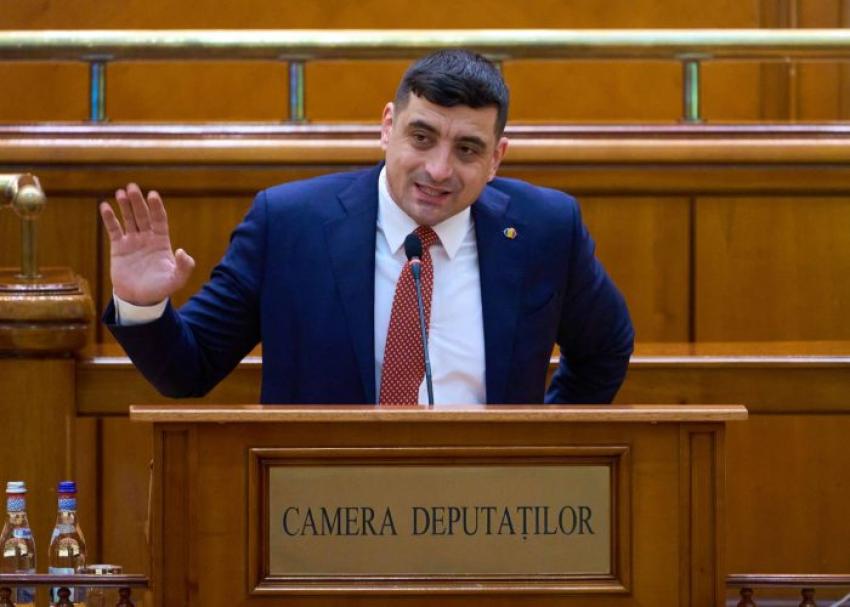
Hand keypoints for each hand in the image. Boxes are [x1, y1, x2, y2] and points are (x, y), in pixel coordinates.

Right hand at [99, 183, 194, 305]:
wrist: (139, 299)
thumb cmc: (160, 288)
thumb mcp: (176, 280)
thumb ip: (184, 267)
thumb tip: (183, 251)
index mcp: (162, 242)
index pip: (159, 220)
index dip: (156, 208)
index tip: (153, 195)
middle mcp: (147, 238)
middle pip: (143, 215)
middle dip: (138, 201)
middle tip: (132, 187)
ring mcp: (132, 241)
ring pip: (128, 219)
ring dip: (125, 205)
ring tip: (121, 192)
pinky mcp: (118, 247)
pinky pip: (114, 230)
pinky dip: (109, 218)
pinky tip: (105, 206)